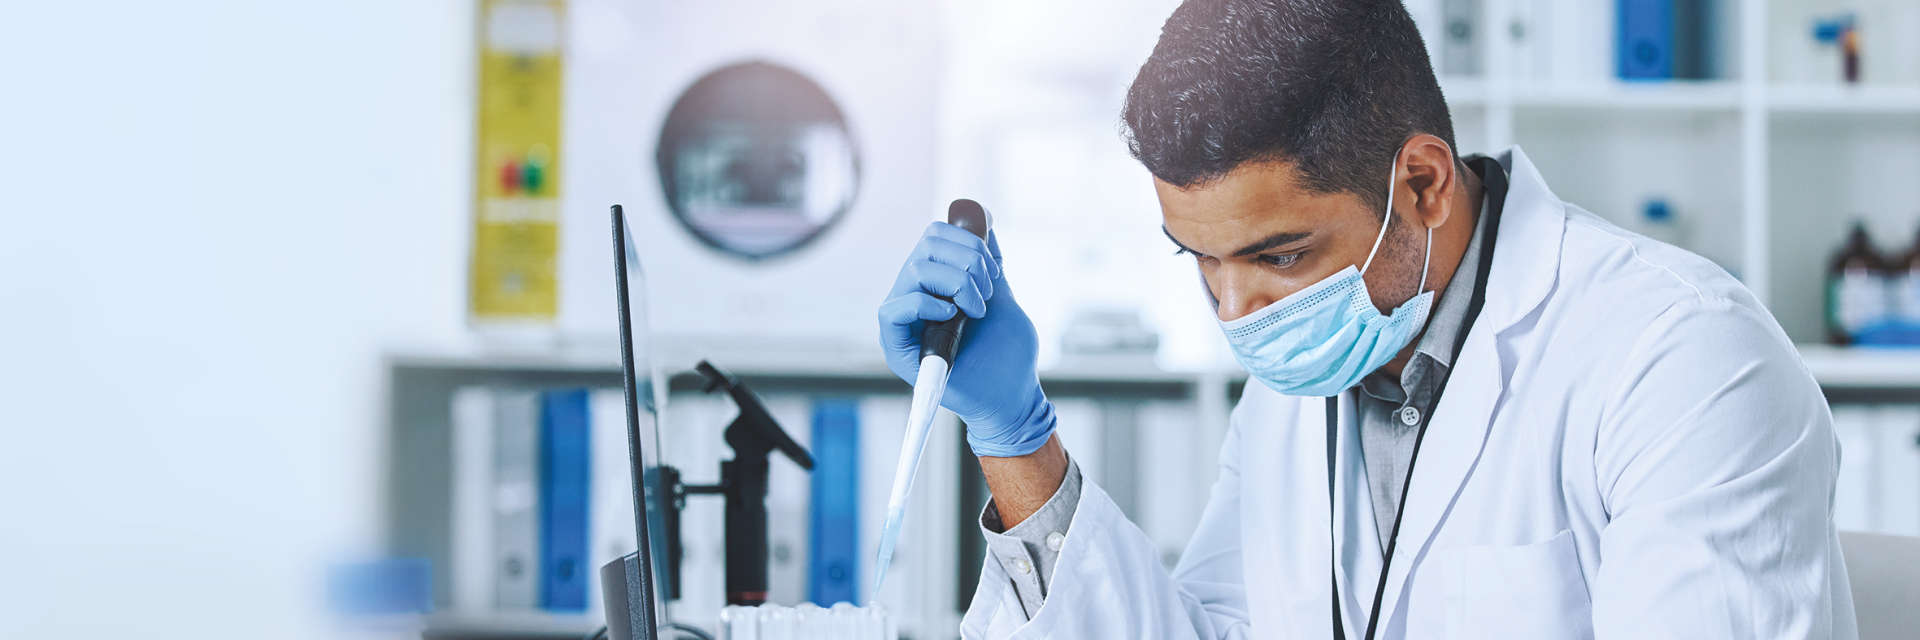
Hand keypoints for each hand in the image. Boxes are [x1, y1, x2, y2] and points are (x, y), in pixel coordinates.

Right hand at [877, 222, 1055, 456]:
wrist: (1010, 395)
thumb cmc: (1006, 353)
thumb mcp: (1002, 295)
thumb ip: (989, 259)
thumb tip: (983, 219)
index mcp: (936, 281)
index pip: (935, 234)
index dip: (968, 241)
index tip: (993, 271)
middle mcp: (914, 294)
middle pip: (926, 244)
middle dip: (968, 261)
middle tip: (986, 292)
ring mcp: (903, 319)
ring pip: (916, 270)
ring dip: (958, 285)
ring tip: (975, 312)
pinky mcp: (895, 346)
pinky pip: (894, 308)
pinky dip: (927, 305)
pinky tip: (951, 317)